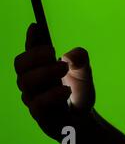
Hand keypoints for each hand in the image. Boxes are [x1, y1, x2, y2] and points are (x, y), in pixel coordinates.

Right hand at [14, 23, 95, 140]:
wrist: (84, 118)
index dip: (31, 38)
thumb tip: (69, 55)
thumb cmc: (78, 92)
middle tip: (54, 53)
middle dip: (35, 55)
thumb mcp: (85, 72)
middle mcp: (33, 80)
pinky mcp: (39, 114)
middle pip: (20, 63)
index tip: (36, 26)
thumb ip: (81, 59)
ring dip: (45, 72)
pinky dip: (52, 95)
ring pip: (26, 81)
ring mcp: (33, 97)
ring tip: (64, 69)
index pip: (30, 49)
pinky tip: (65, 91)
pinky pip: (37, 103)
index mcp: (41, 66)